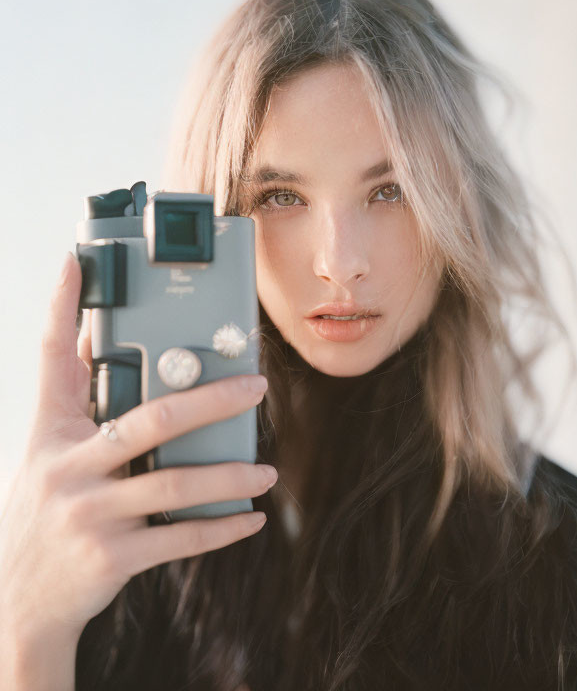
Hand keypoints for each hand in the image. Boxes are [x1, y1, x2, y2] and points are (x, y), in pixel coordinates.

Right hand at [0, 252, 275, 640]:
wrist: (18, 600)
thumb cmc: (47, 510)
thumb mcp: (50, 455)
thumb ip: (82, 409)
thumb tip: (114, 356)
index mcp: (52, 433)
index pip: (51, 358)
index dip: (61, 308)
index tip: (77, 261)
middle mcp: (68, 469)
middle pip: (149, 422)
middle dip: (210, 401)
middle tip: (255, 387)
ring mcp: (88, 516)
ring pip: (174, 486)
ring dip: (229, 476)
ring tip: (266, 470)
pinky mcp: (111, 558)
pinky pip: (178, 539)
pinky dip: (220, 528)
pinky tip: (251, 517)